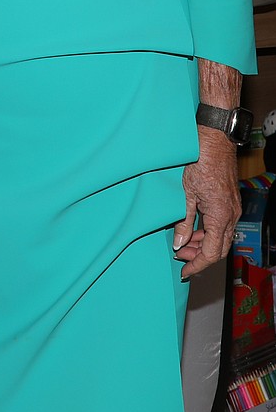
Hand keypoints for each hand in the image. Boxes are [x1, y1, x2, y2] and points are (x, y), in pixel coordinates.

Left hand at [174, 128, 239, 279]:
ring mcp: (232, 209)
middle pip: (219, 249)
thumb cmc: (198, 162)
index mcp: (220, 217)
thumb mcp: (185, 194)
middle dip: (199, 256)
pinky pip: (222, 226)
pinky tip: (193, 229)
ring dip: (203, 244)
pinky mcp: (230, 202)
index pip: (211, 253)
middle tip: (180, 255)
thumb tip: (179, 243)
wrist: (214, 140)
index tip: (184, 271)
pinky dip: (208, 232)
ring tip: (184, 243)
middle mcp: (230, 216)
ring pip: (221, 238)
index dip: (197, 265)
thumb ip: (183, 222)